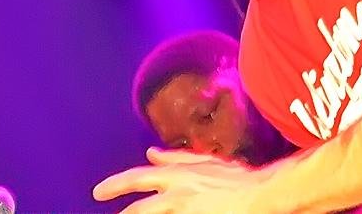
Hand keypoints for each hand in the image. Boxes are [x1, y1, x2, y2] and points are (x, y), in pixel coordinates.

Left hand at [92, 147, 278, 213]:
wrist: (262, 194)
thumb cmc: (237, 178)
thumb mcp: (203, 162)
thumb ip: (175, 158)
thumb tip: (151, 154)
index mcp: (177, 175)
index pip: (138, 177)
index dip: (115, 184)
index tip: (98, 192)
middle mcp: (178, 193)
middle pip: (140, 208)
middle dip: (122, 212)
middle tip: (106, 210)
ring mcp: (186, 211)